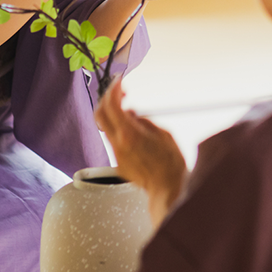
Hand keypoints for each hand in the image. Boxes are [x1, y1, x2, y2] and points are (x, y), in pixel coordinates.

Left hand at [95, 81, 186, 226]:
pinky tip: (133, 130)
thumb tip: (131, 113)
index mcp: (129, 134)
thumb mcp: (163, 133)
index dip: (113, 89)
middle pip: (100, 114)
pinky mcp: (119, 163)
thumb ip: (143, 120)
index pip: (112, 105)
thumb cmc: (171, 163)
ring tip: (131, 112)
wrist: (168, 190)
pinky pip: (114, 140)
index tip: (120, 81)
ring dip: (113, 114)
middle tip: (120, 93)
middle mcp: (119, 144)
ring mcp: (117, 154)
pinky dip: (119, 129)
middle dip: (107, 99)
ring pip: (106, 127)